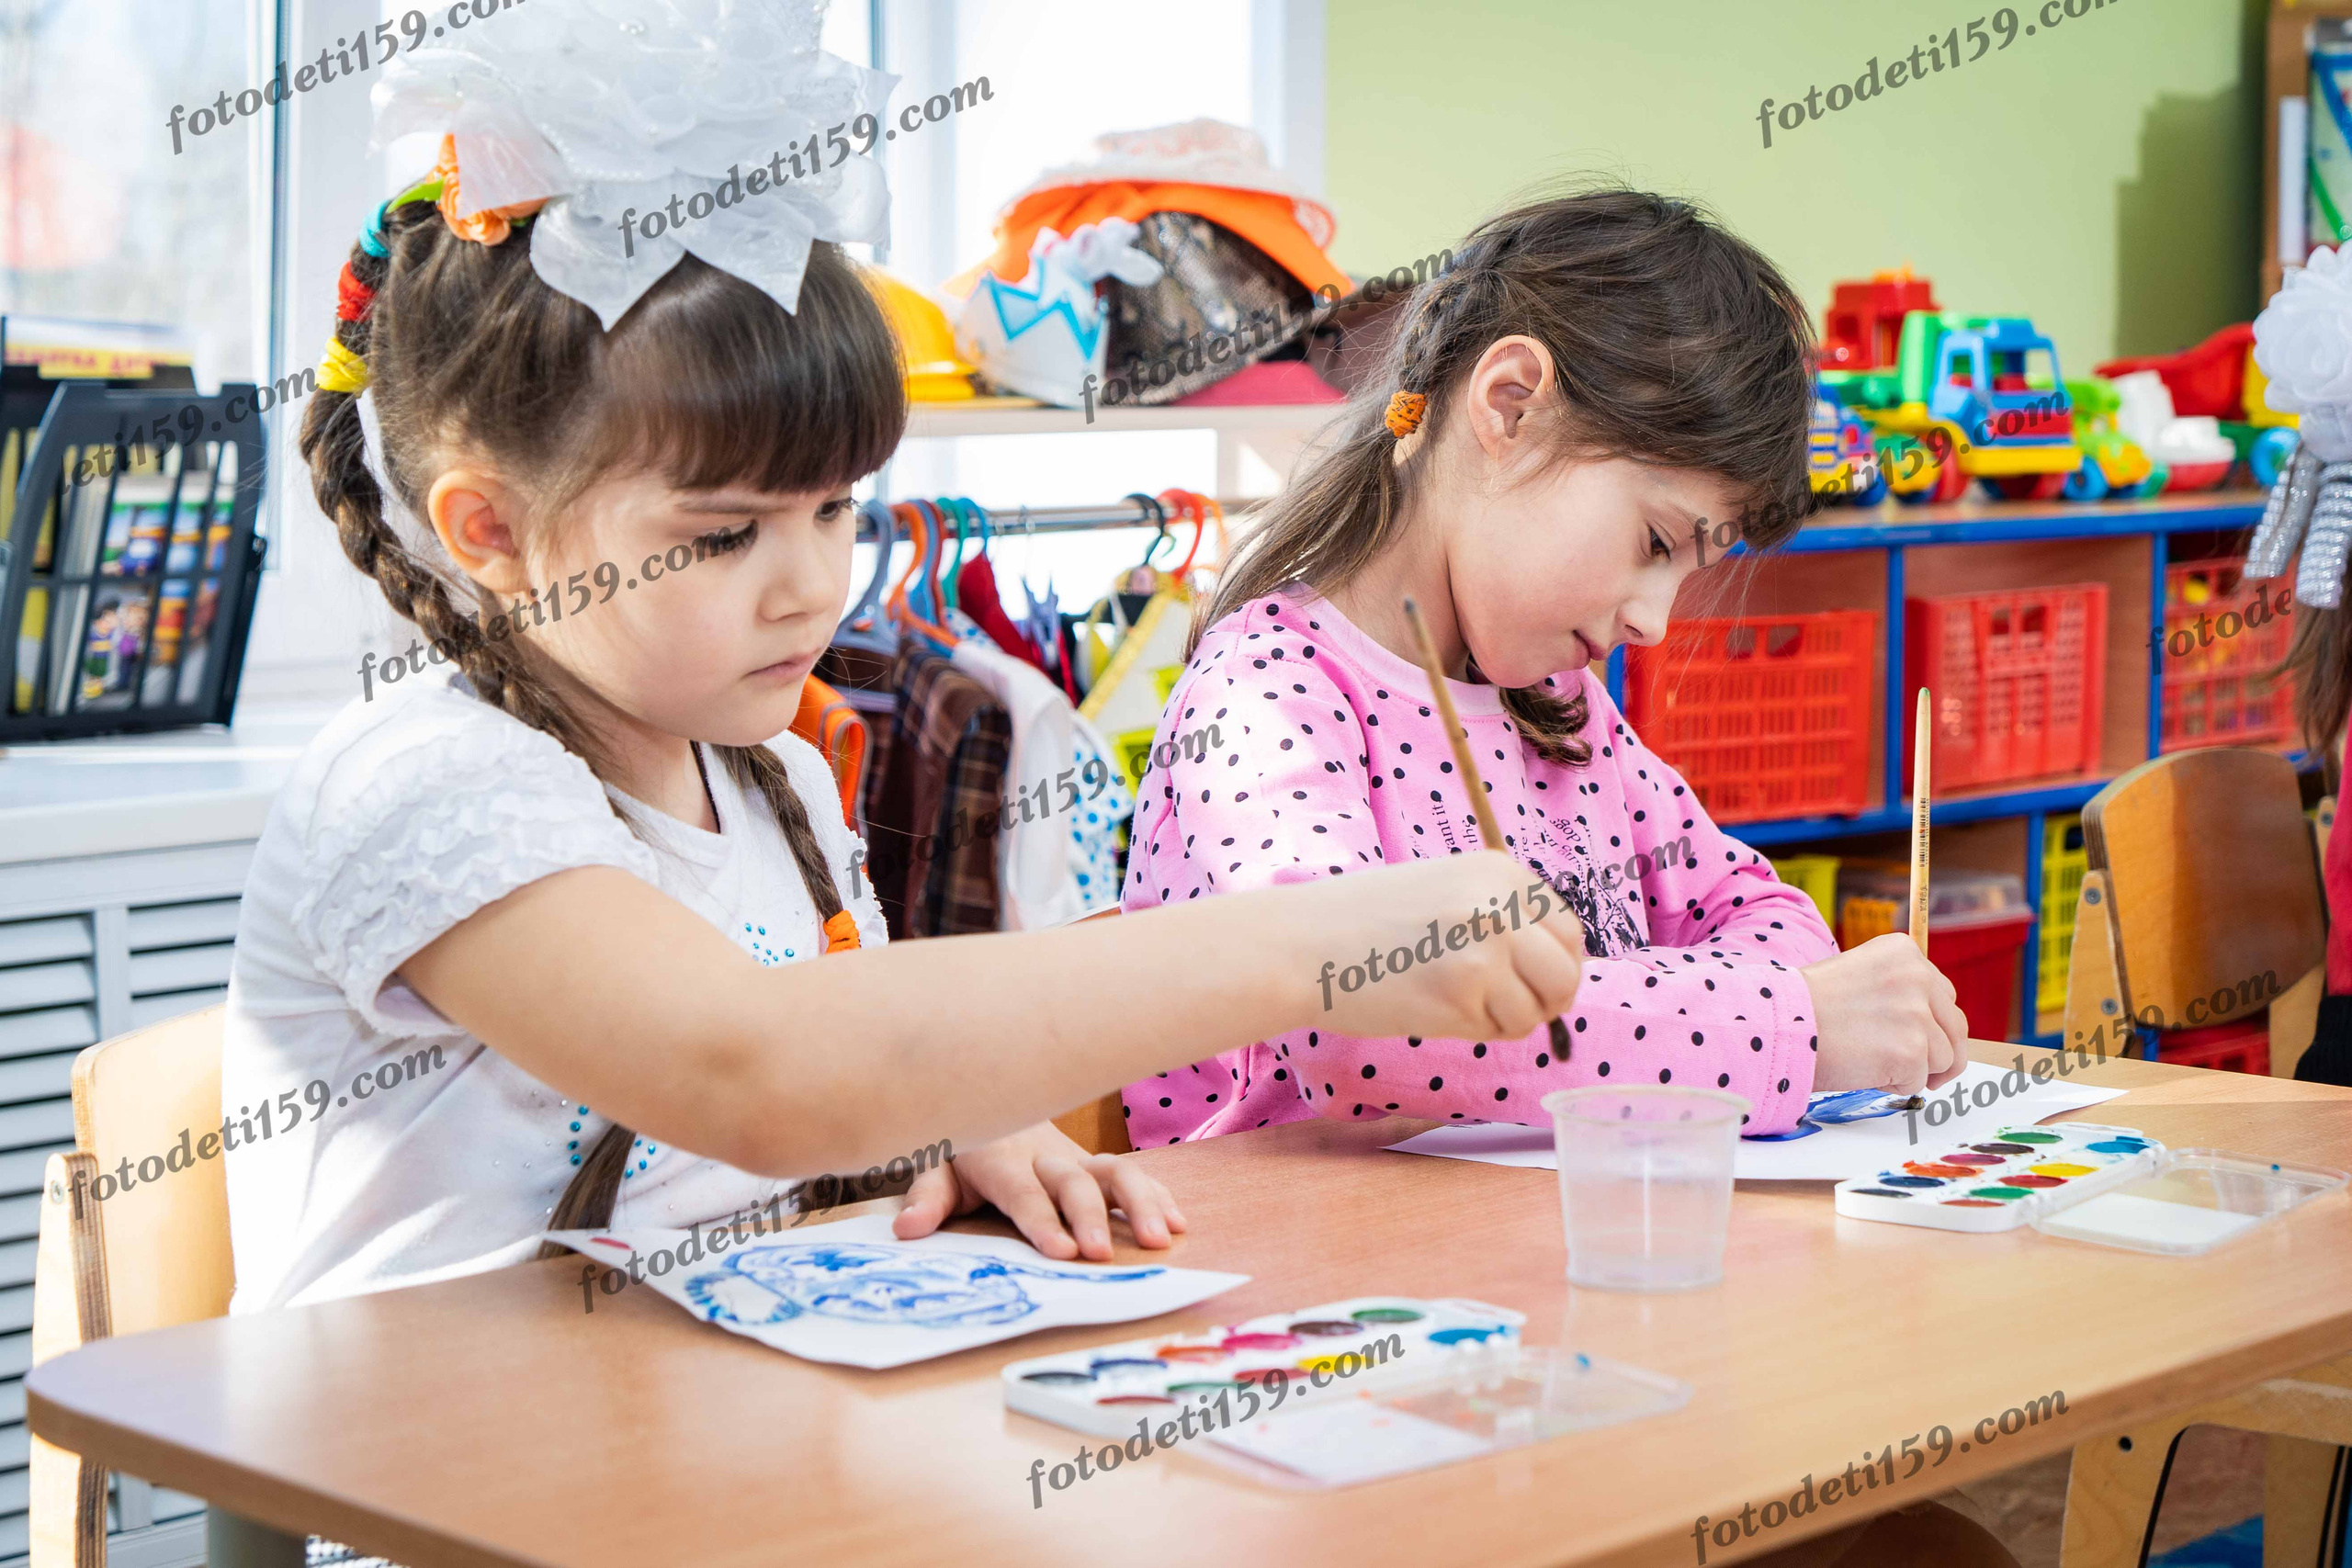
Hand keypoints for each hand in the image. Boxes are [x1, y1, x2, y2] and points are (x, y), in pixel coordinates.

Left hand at [891, 1120, 1184, 1260]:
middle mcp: (1043, 1155)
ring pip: (1116, 1170)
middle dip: (1090, 1218)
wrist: (987, 1087)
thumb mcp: (932, 1164)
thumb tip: (906, 1231)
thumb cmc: (959, 1142)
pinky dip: (1157, 1195)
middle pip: (1074, 1184)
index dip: (1043, 1222)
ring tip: (1161, 1238)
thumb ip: (926, 1198)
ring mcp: (1075, 1157)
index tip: (1063, 1253)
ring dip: (1141, 1202)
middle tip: (1102, 1254)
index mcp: (999, 1157)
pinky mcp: (1094, 1164)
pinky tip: (1178, 1223)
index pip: (1023, 1193)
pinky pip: (1131, 1175)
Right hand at [1290, 850, 1584, 1043]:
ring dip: (1504, 1019)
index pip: (1568, 931)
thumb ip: (1498, 916)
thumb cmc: (1364, 924)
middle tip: (1505, 1008)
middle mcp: (1500, 903)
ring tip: (1453, 1001)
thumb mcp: (1445, 891)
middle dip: (1545, 1000)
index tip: (1529, 983)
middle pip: (1566, 973)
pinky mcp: (1464, 990)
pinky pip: (1499, 1030)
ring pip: (1536, 1009)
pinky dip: (1473, 1030)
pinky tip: (1431, 1007)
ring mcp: (1485, 946)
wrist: (1302, 944)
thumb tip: (1555, 967)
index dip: (1554, 966)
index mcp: (1500, 871)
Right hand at [1799, 934, 1970, 1094]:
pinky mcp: (1913, 1050)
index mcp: (1904, 952)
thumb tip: (1929, 1024)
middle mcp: (1918, 976)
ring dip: (1915, 1069)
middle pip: (1955, 1026)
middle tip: (1914, 1067)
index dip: (1929, 1022)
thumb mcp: (1858, 974)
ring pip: (1944, 1057)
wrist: (1779, 1024)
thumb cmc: (1806, 1006)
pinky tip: (1865, 1070)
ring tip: (1874, 1062)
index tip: (1907, 1036)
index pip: (1943, 995)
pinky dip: (1896, 1085)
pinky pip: (1919, 1081)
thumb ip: (1896, 989)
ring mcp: (1918, 1014)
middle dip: (1939, 1051)